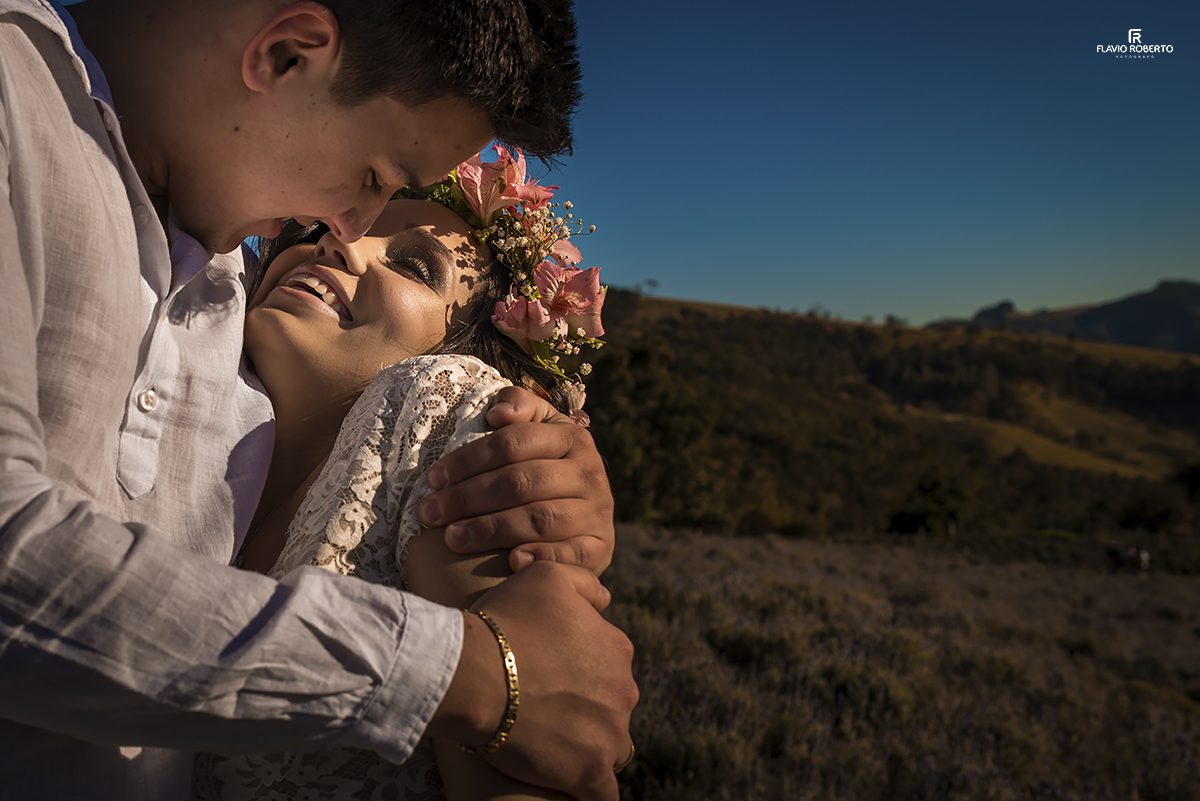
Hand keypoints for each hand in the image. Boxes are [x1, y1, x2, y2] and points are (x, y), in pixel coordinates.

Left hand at [418, 386, 614, 574]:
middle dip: (469, 498)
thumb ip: (519, 406)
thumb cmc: (544, 467)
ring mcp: (597, 513)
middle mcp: (590, 473)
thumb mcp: (538, 428)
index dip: (469, 459)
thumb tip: (497, 414)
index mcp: (572, 438)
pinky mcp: (601, 548)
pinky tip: (513, 563)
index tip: (433, 478)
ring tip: (452, 538)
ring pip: (541, 518)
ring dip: (492, 529)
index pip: (513, 443)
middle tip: (430, 513)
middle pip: (521, 482)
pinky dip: (543, 557)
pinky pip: (573, 554)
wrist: (585, 514)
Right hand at [429, 563, 636, 800]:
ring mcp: (610, 733)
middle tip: (542, 710)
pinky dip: (588, 790)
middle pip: (610, 706)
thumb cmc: (504, 622)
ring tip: (550, 745)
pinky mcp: (590, 772)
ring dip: (586, 746)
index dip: (579, 672)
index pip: (608, 666)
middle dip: (585, 709)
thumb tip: (606, 601)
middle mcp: (624, 689)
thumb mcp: (546, 577)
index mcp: (617, 648)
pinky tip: (571, 789)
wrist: (472, 672)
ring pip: (608, 746)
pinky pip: (602, 794)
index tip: (549, 677)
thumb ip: (584, 583)